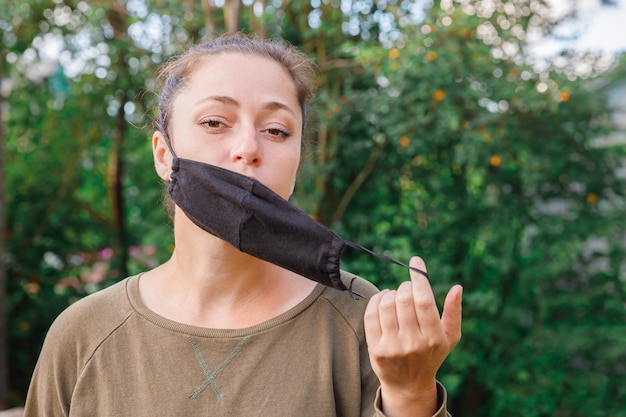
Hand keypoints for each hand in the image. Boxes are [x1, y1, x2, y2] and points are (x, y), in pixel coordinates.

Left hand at [364, 257, 461, 416]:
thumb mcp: (449, 337)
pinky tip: (384, 300)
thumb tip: (457, 287)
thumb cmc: (432, 355)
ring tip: (396, 295)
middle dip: (405, 286)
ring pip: (386, 304)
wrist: (409, 385)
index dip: (418, 277)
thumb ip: (454, 312)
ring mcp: (393, 347)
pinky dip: (376, 300)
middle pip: (404, 299)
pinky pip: (371, 315)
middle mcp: (413, 343)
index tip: (416, 261)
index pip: (424, 300)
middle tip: (407, 288)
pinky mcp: (376, 349)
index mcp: (434, 337)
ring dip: (391, 293)